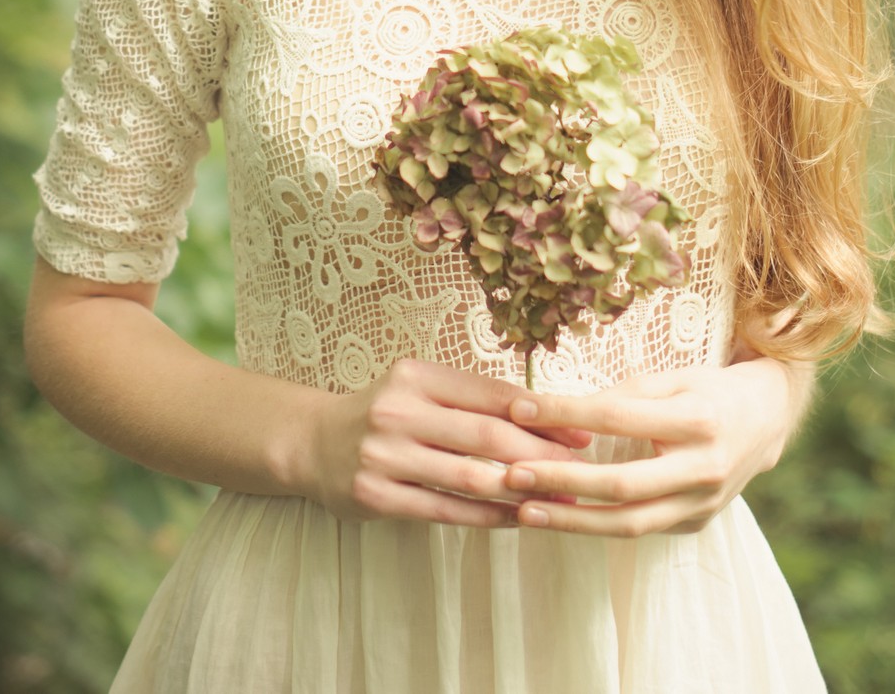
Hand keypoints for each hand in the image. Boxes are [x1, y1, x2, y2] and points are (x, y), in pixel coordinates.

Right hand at [307, 357, 594, 527]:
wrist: (314, 443)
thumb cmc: (385, 414)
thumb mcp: (420, 389)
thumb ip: (471, 399)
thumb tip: (545, 415)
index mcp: (416, 376)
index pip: (490, 394)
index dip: (541, 415)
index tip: (579, 433)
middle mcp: (398, 411)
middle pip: (486, 435)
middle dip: (540, 454)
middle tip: (579, 470)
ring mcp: (384, 455)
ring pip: (469, 477)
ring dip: (520, 491)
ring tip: (557, 500)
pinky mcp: (376, 496)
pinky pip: (445, 510)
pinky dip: (487, 517)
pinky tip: (516, 518)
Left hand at [500, 358, 800, 536]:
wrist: (765, 420)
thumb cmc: (706, 390)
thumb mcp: (669, 378)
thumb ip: (621, 397)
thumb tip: (561, 412)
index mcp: (697, 420)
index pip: (617, 418)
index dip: (566, 415)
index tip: (520, 409)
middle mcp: (704, 468)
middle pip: (622, 485)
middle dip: (562, 481)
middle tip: (512, 475)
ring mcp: (702, 504)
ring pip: (628, 523)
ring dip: (572, 520)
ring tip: (524, 511)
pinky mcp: (696, 524)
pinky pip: (639, 531)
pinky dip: (596, 525)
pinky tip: (560, 516)